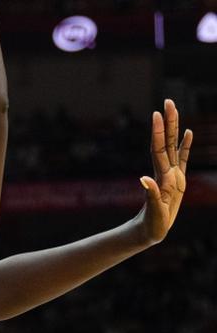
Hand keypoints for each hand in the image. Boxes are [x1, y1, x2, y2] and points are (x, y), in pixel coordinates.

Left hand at [138, 99, 191, 243]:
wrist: (149, 230)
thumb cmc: (152, 224)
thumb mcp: (153, 211)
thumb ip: (151, 195)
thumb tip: (144, 178)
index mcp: (162, 176)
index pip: (159, 149)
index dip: (159, 132)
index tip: (157, 114)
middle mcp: (166, 171)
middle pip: (167, 141)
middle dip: (168, 122)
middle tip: (167, 101)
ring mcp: (172, 174)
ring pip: (174, 146)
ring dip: (175, 128)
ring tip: (174, 109)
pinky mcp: (177, 180)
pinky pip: (183, 158)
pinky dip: (185, 145)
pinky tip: (188, 132)